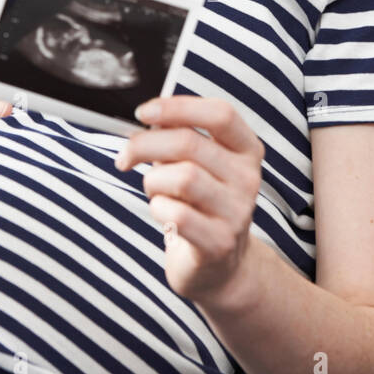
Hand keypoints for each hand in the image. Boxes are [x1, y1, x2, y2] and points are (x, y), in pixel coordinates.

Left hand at [115, 95, 264, 303]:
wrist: (220, 266)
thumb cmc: (201, 205)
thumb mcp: (198, 164)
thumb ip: (179, 137)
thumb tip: (150, 117)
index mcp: (246, 150)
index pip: (220, 114)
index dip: (178, 107)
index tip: (144, 113)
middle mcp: (247, 178)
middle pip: (189, 143)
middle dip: (145, 145)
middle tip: (126, 156)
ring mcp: (237, 212)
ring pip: (181, 177)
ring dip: (153, 181)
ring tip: (155, 191)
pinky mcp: (219, 243)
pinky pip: (176, 215)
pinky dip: (158, 209)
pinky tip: (163, 215)